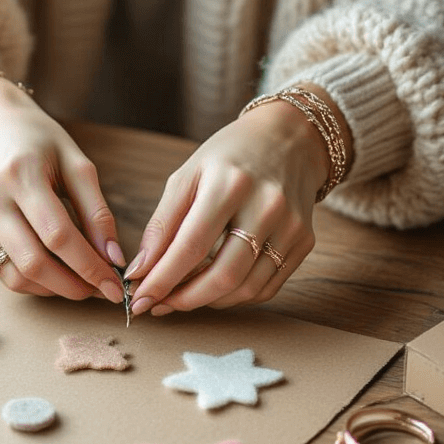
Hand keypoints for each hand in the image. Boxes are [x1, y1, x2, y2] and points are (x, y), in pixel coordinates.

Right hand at [0, 75, 125, 302]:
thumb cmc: (41, 142)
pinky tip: (55, 275)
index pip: (58, 235)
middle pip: (33, 261)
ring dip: (52, 289)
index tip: (114, 285)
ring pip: (14, 275)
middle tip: (100, 290)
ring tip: (81, 285)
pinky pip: (1, 271)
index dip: (89, 266)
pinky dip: (32, 282)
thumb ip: (97, 212)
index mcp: (20, 174)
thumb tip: (113, 258)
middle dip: (72, 285)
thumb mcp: (77, 165)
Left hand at [126, 97, 336, 314]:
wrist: (289, 139)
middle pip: (224, 275)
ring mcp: (291, 227)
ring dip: (208, 302)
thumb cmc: (229, 156)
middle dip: (184, 299)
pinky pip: (267, 287)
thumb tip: (140, 270)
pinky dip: (235, 296)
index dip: (162, 279)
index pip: (192, 246)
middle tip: (159, 305)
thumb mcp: (188, 175)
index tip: (139, 298)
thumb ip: (162, 224)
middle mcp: (267, 206)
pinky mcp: (304, 241)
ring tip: (181, 297)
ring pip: (246, 288)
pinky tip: (213, 290)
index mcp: (231, 183)